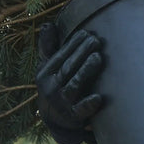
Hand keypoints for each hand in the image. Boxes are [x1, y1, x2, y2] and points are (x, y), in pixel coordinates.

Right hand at [35, 22, 102, 143]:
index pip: (59, 56)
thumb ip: (49, 47)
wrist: (56, 119)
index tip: (86, 32)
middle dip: (82, 53)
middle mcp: (50, 88)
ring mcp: (62, 103)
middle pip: (68, 68)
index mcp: (45, 74)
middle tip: (96, 40)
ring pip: (74, 85)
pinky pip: (80, 111)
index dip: (73, 44)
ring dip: (86, 71)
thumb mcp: (48, 67)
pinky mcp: (73, 117)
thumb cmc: (56, 84)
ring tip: (98, 57)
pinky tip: (98, 97)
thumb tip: (47, 24)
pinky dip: (88, 104)